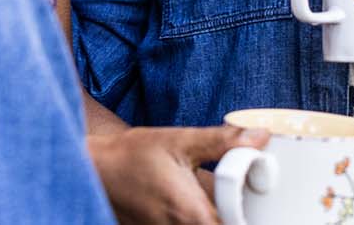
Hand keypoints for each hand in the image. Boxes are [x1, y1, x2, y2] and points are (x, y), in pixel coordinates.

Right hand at [87, 124, 266, 224]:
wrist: (92, 168)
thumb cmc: (132, 154)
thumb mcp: (180, 140)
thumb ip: (222, 142)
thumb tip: (261, 138)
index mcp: (190, 213)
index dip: (247, 220)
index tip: (261, 210)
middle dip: (234, 218)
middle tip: (243, 203)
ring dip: (215, 217)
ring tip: (222, 202)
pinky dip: (194, 220)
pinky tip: (198, 205)